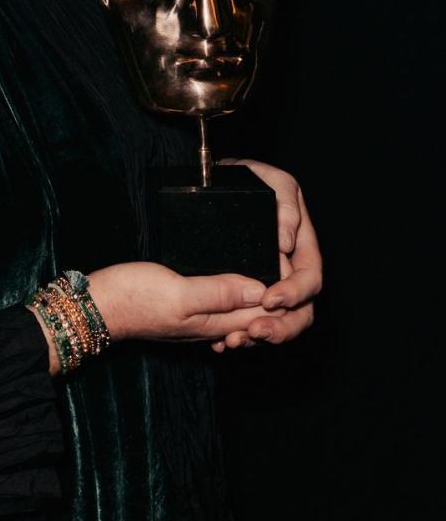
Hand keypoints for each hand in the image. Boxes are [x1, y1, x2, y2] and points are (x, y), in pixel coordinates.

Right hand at [85, 261, 286, 344]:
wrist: (97, 306)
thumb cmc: (131, 299)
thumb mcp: (177, 291)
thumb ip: (218, 291)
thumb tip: (261, 289)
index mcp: (218, 322)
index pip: (270, 317)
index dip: (289, 296)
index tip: (286, 267)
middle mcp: (216, 325)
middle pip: (265, 319)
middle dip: (284, 302)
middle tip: (284, 267)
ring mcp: (204, 319)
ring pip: (249, 312)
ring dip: (265, 297)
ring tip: (269, 269)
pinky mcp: (192, 308)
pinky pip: (229, 307)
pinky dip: (242, 295)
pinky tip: (239, 279)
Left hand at [210, 158, 321, 351]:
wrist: (210, 184)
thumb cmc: (244, 177)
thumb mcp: (268, 179)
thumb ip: (283, 203)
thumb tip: (287, 241)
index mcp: (301, 246)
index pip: (310, 278)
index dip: (295, 293)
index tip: (271, 298)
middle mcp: (288, 269)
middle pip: (299, 310)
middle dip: (281, 327)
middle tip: (254, 332)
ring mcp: (267, 283)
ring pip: (274, 322)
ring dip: (258, 337)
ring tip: (233, 342)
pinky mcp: (243, 293)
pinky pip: (247, 321)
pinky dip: (236, 334)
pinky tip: (220, 343)